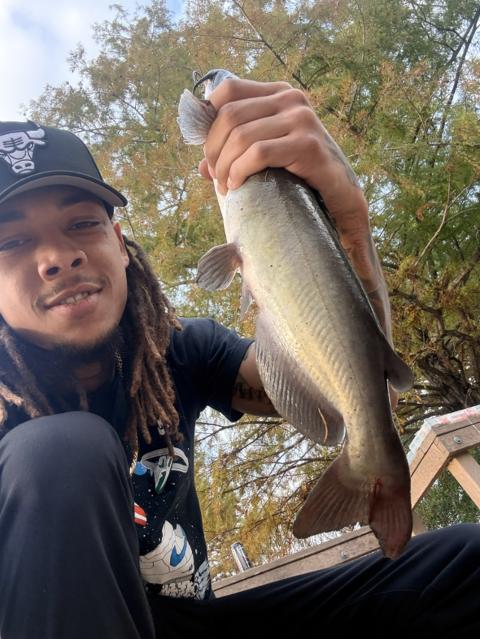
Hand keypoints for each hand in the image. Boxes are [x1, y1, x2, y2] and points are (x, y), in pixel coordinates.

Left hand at [199, 78, 397, 369]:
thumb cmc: (300, 180)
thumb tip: (202, 165)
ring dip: (224, 166)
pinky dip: (239, 170)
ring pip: (241, 135)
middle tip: (215, 177)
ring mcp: (302, 120)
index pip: (228, 90)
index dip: (208, 119)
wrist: (341, 202)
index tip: (207, 151)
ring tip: (226, 187)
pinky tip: (237, 185)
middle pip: (229, 115)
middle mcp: (291, 100)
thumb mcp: (266, 159)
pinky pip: (259, 153)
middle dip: (213, 149)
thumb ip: (237, 153)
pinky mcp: (308, 145)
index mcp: (279, 95)